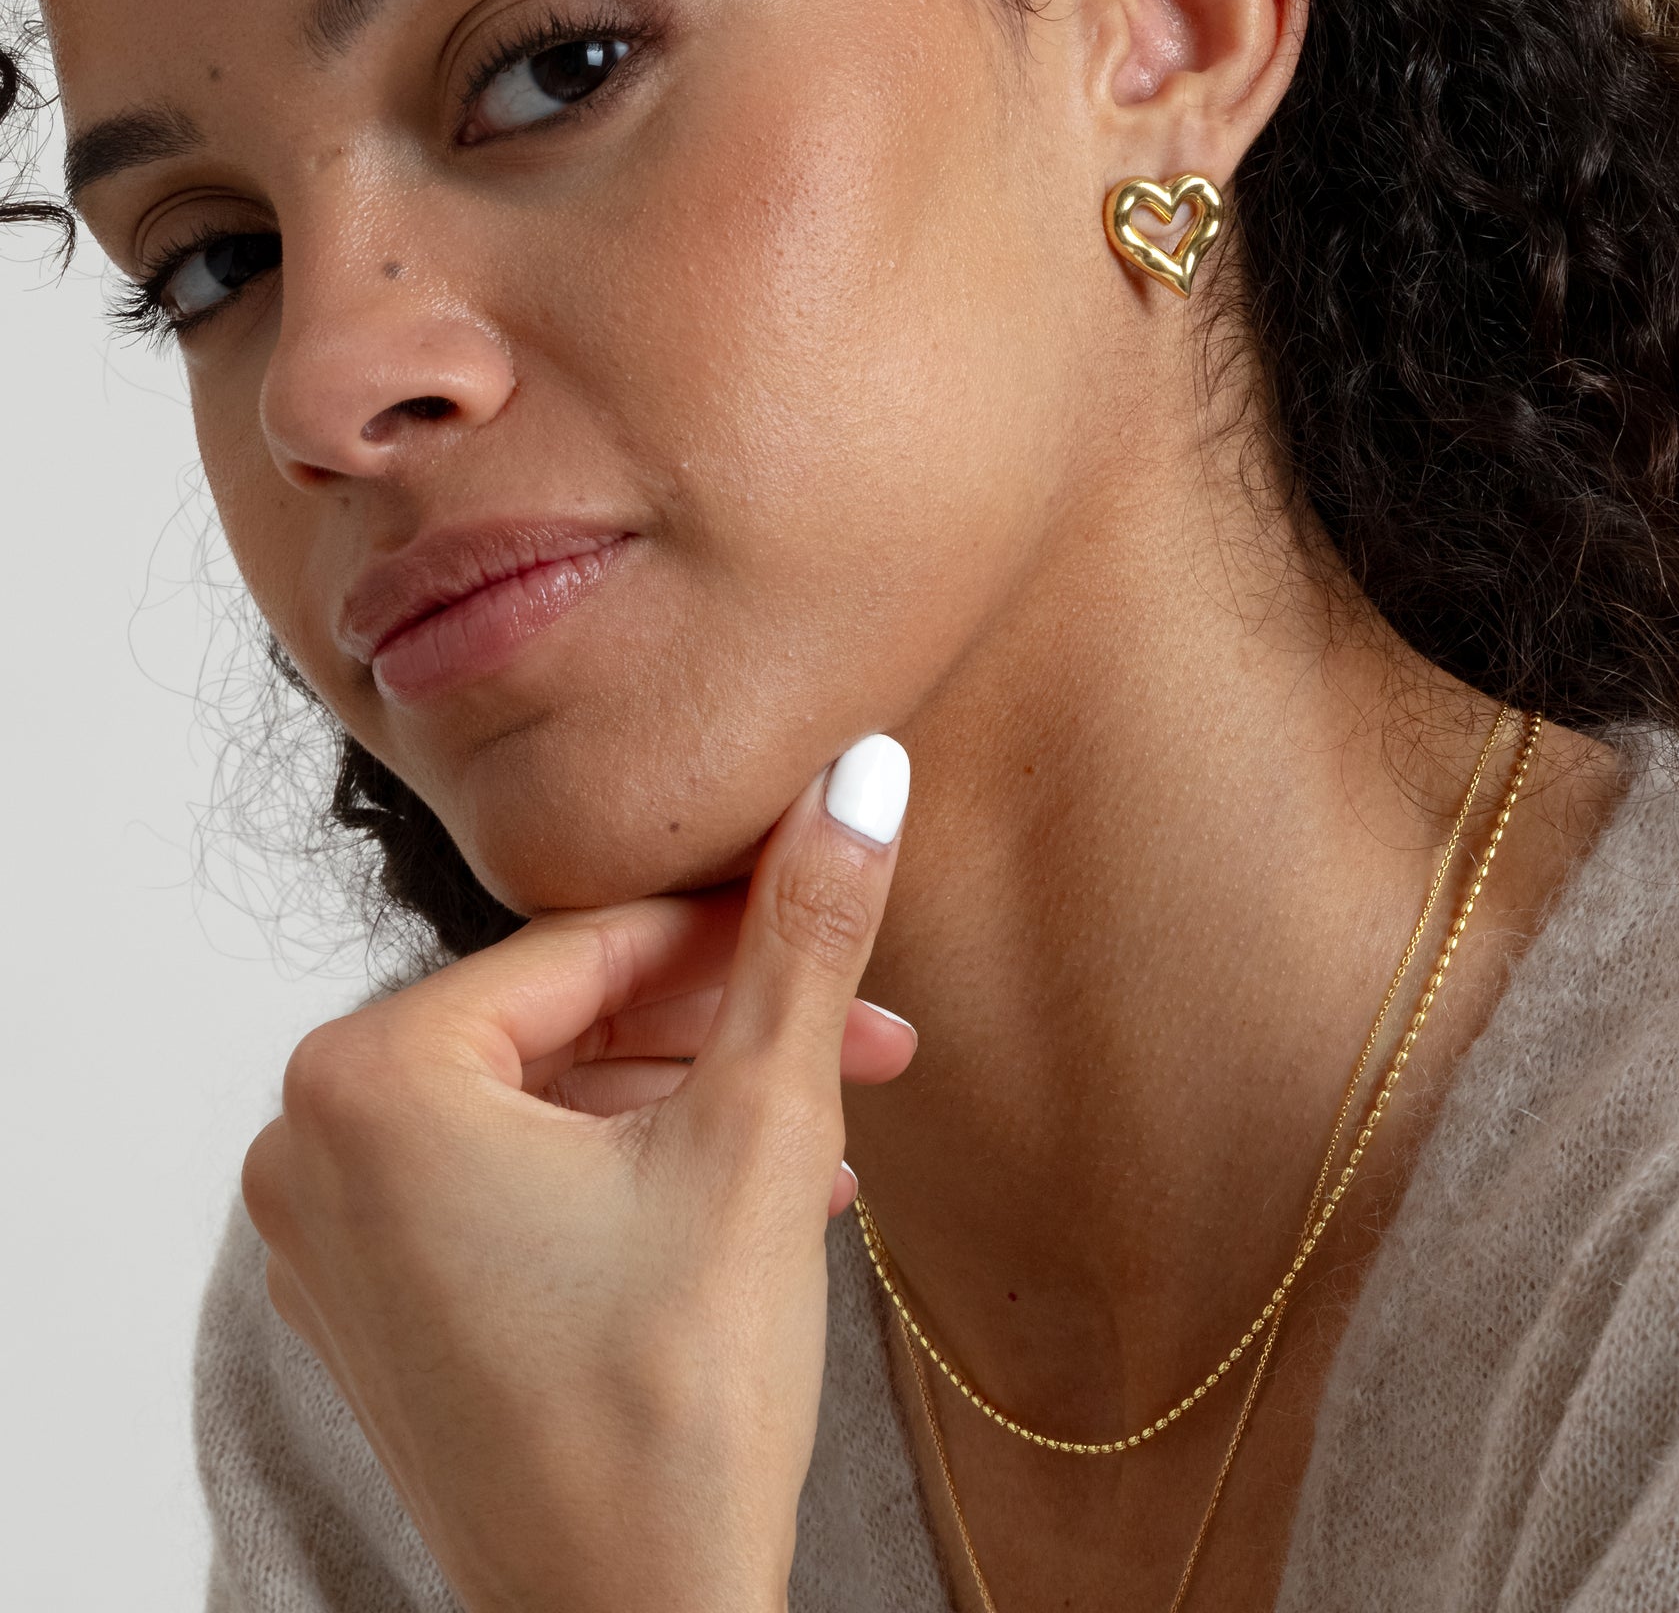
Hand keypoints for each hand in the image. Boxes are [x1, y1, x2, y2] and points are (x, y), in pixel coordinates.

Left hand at [240, 739, 912, 1612]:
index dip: (743, 931)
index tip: (847, 917)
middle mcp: (305, 1147)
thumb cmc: (676, 1406)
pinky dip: (629, 1175)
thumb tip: (859, 772)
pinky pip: (511, 1186)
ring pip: (552, 1106)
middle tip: (871, 1042)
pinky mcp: (374, 1311)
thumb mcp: (757, 1131)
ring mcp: (328, 1241)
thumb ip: (801, 936)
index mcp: (363, 1078)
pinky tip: (759, 1198)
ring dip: (698, 1108)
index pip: (592, 948)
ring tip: (836, 1137)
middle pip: (570, 1027)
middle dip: (732, 1034)